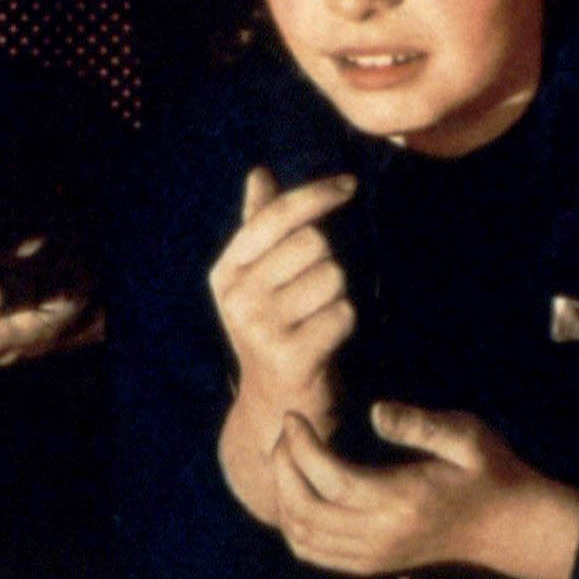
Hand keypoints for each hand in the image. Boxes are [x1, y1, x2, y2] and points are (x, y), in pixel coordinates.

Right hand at [211, 168, 357, 517]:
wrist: (275, 405)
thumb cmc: (275, 329)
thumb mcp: (258, 279)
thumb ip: (261, 226)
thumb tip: (259, 173)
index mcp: (227, 271)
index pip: (276, 215)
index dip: (317, 194)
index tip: (350, 184)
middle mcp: (236, 296)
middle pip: (313, 243)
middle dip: (329, 261)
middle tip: (316, 293)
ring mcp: (258, 328)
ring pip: (333, 277)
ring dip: (338, 295)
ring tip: (318, 319)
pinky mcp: (288, 357)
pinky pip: (342, 313)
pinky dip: (345, 323)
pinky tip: (327, 340)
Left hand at [268, 404, 578, 578]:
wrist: (506, 526)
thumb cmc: (488, 473)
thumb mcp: (466, 437)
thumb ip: (420, 425)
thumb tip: (374, 411)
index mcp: (402, 501)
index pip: (332, 480)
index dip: (302, 447)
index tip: (294, 416)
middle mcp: (382, 536)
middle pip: (306, 512)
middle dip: (282, 469)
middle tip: (285, 434)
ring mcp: (374, 556)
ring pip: (303, 538)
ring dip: (283, 497)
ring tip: (287, 458)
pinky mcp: (371, 564)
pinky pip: (315, 554)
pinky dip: (294, 526)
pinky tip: (298, 492)